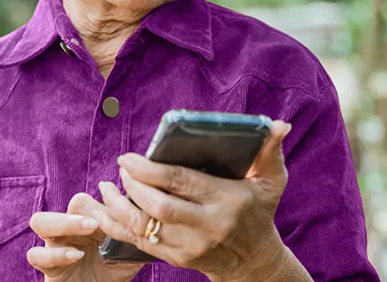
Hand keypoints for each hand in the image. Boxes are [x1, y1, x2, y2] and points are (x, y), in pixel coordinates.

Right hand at [27, 191, 144, 281]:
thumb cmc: (114, 273)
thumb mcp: (129, 254)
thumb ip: (135, 234)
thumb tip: (149, 215)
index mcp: (91, 219)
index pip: (93, 199)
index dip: (104, 205)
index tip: (120, 216)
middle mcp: (71, 227)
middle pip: (69, 203)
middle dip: (82, 208)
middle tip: (96, 222)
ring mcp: (55, 244)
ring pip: (41, 221)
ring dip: (64, 222)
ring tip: (87, 230)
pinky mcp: (47, 267)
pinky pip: (36, 254)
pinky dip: (56, 253)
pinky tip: (75, 256)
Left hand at [93, 120, 292, 280]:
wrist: (253, 261)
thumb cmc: (258, 211)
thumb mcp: (272, 181)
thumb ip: (270, 152)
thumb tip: (279, 125)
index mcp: (226, 201)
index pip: (182, 183)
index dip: (150, 169)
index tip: (129, 156)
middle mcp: (207, 227)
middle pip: (159, 207)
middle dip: (133, 185)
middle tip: (122, 167)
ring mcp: (190, 247)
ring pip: (144, 228)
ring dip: (119, 206)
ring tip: (107, 186)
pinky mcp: (177, 259)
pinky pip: (139, 244)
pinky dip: (118, 226)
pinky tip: (106, 209)